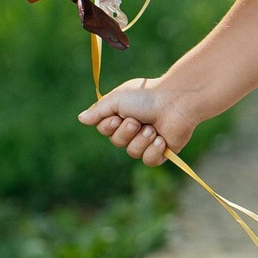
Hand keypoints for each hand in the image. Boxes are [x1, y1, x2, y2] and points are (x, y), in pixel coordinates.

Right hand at [78, 77, 197, 166]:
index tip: (118, 117)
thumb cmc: (148, 97)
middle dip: (126, 132)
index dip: (109, 127)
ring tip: (153, 128)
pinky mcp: (162, 151)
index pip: (104, 129)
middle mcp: (134, 129)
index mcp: (123, 115)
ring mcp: (148, 140)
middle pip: (117, 142)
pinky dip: (153, 150)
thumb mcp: (118, 99)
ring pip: (132, 152)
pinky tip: (161, 139)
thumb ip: (99, 110)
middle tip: (138, 121)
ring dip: (141, 140)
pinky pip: (148, 161)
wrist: (176, 102)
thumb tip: (81, 119)